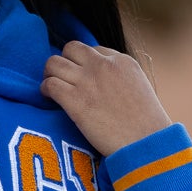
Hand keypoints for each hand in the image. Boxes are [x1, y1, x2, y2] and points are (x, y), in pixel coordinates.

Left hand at [40, 42, 170, 156]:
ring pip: (54, 63)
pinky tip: (49, 98)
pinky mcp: (75, 101)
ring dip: (49, 74)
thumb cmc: (146, 123)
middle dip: (64, 61)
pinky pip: (50, 84)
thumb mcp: (139, 87)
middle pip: (71, 48)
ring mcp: (88, 82)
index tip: (82, 78)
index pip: (93, 50)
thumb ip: (120, 77)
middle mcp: (103, 66)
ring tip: (51, 87)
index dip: (84, 64)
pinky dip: (45, 89)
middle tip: (62, 77)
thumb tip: (103, 80)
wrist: (146, 142)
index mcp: (122, 61)